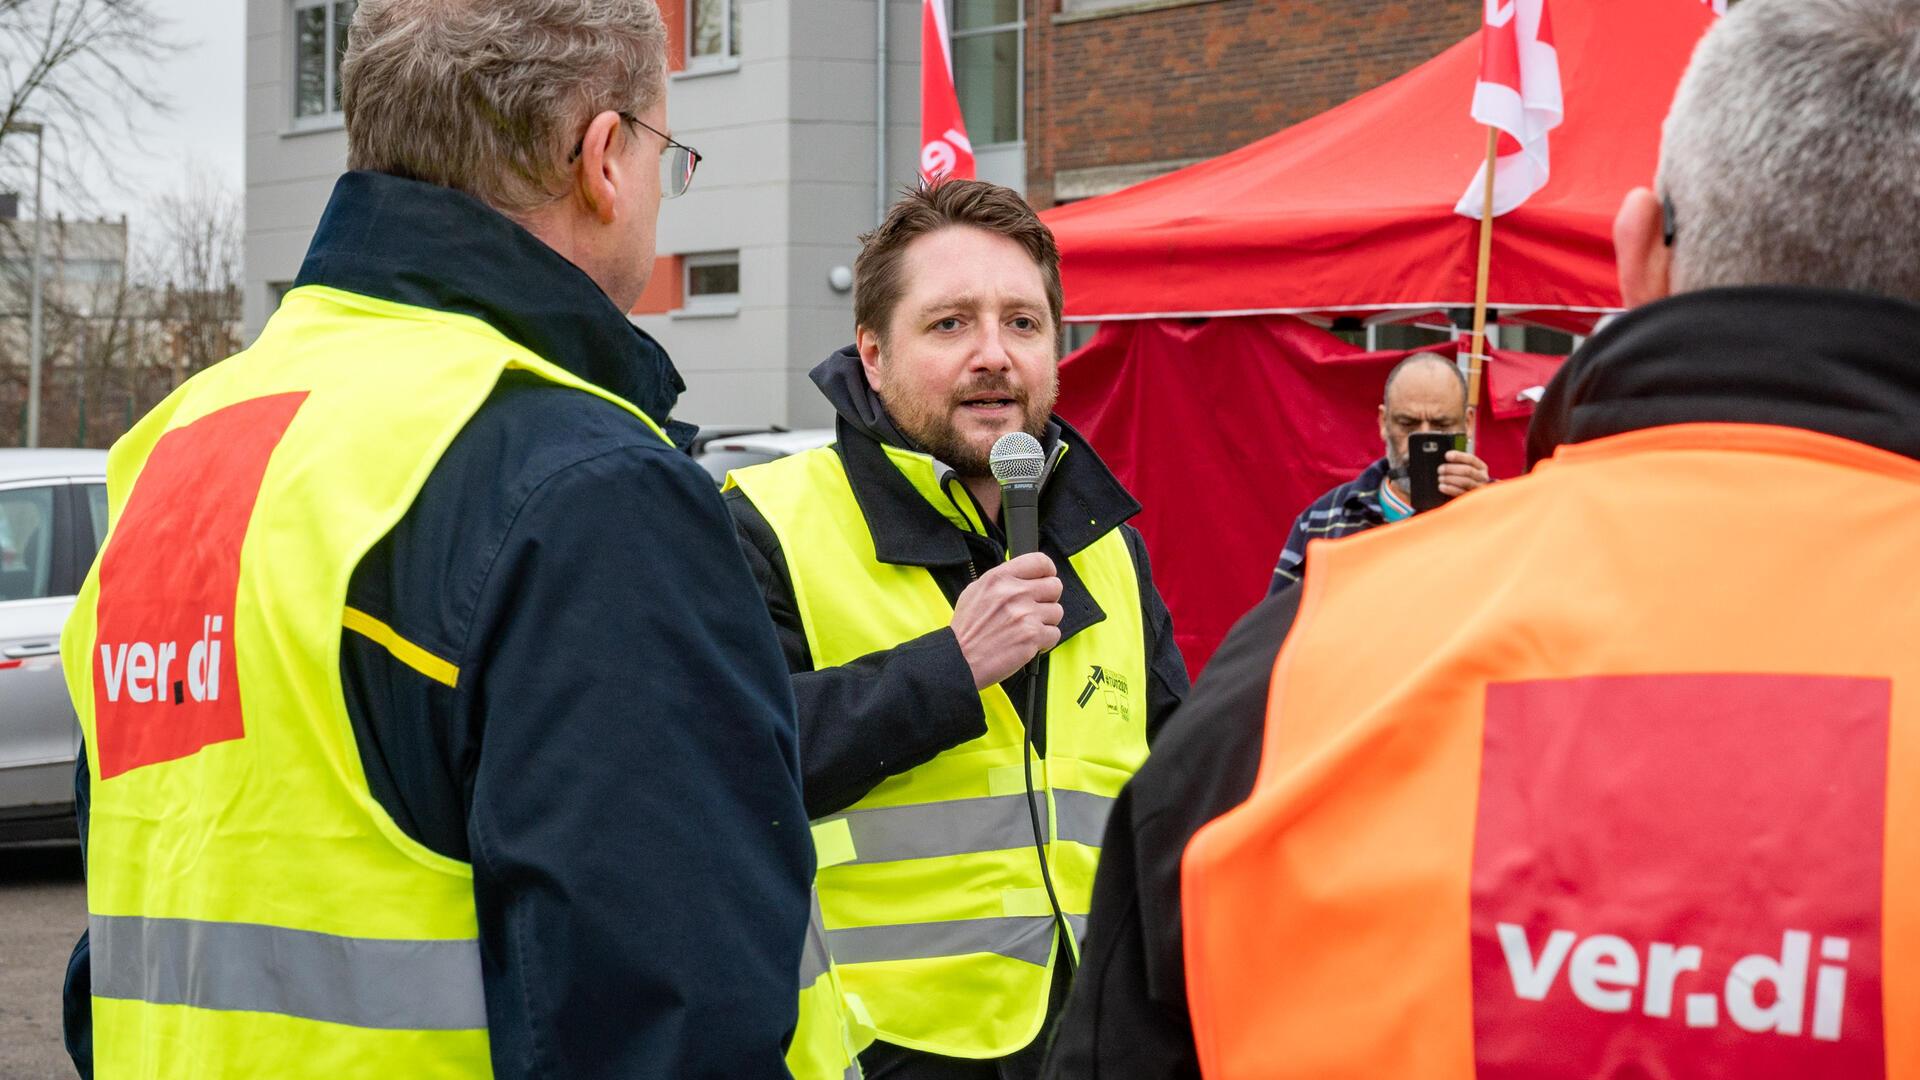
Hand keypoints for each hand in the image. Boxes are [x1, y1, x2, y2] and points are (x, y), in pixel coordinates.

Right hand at [950, 552, 1064, 689]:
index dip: (1048, 571)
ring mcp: (1025, 615)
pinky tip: (1028, 641)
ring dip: (1046, 621)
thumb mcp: (975, 592)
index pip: (1040, 562)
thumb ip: (1002, 581)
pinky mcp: (1033, 636)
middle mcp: (1014, 593)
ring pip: (1057, 611)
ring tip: (1027, 628)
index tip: (1046, 578)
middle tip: (1035, 608)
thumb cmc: (967, 630)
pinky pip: (1055, 633)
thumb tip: (1023, 577)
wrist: (960, 659)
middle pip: (1055, 586)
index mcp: (999, 578)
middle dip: (1048, 598)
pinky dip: (1045, 640)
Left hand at [1439, 450, 1491, 497]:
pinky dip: (1450, 489)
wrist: (1469, 500)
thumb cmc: (1462, 479)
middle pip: (1468, 471)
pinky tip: (1442, 487)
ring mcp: (1478, 488)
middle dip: (1452, 469)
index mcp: (1481, 467)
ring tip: (1440, 478)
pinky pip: (1461, 492)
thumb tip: (1446, 457)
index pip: (1471, 459)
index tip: (1447, 456)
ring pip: (1465, 481)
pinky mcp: (1472, 499)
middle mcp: (1482, 477)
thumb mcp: (1463, 470)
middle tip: (1440, 469)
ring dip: (1450, 479)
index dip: (1458, 456)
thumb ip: (1457, 464)